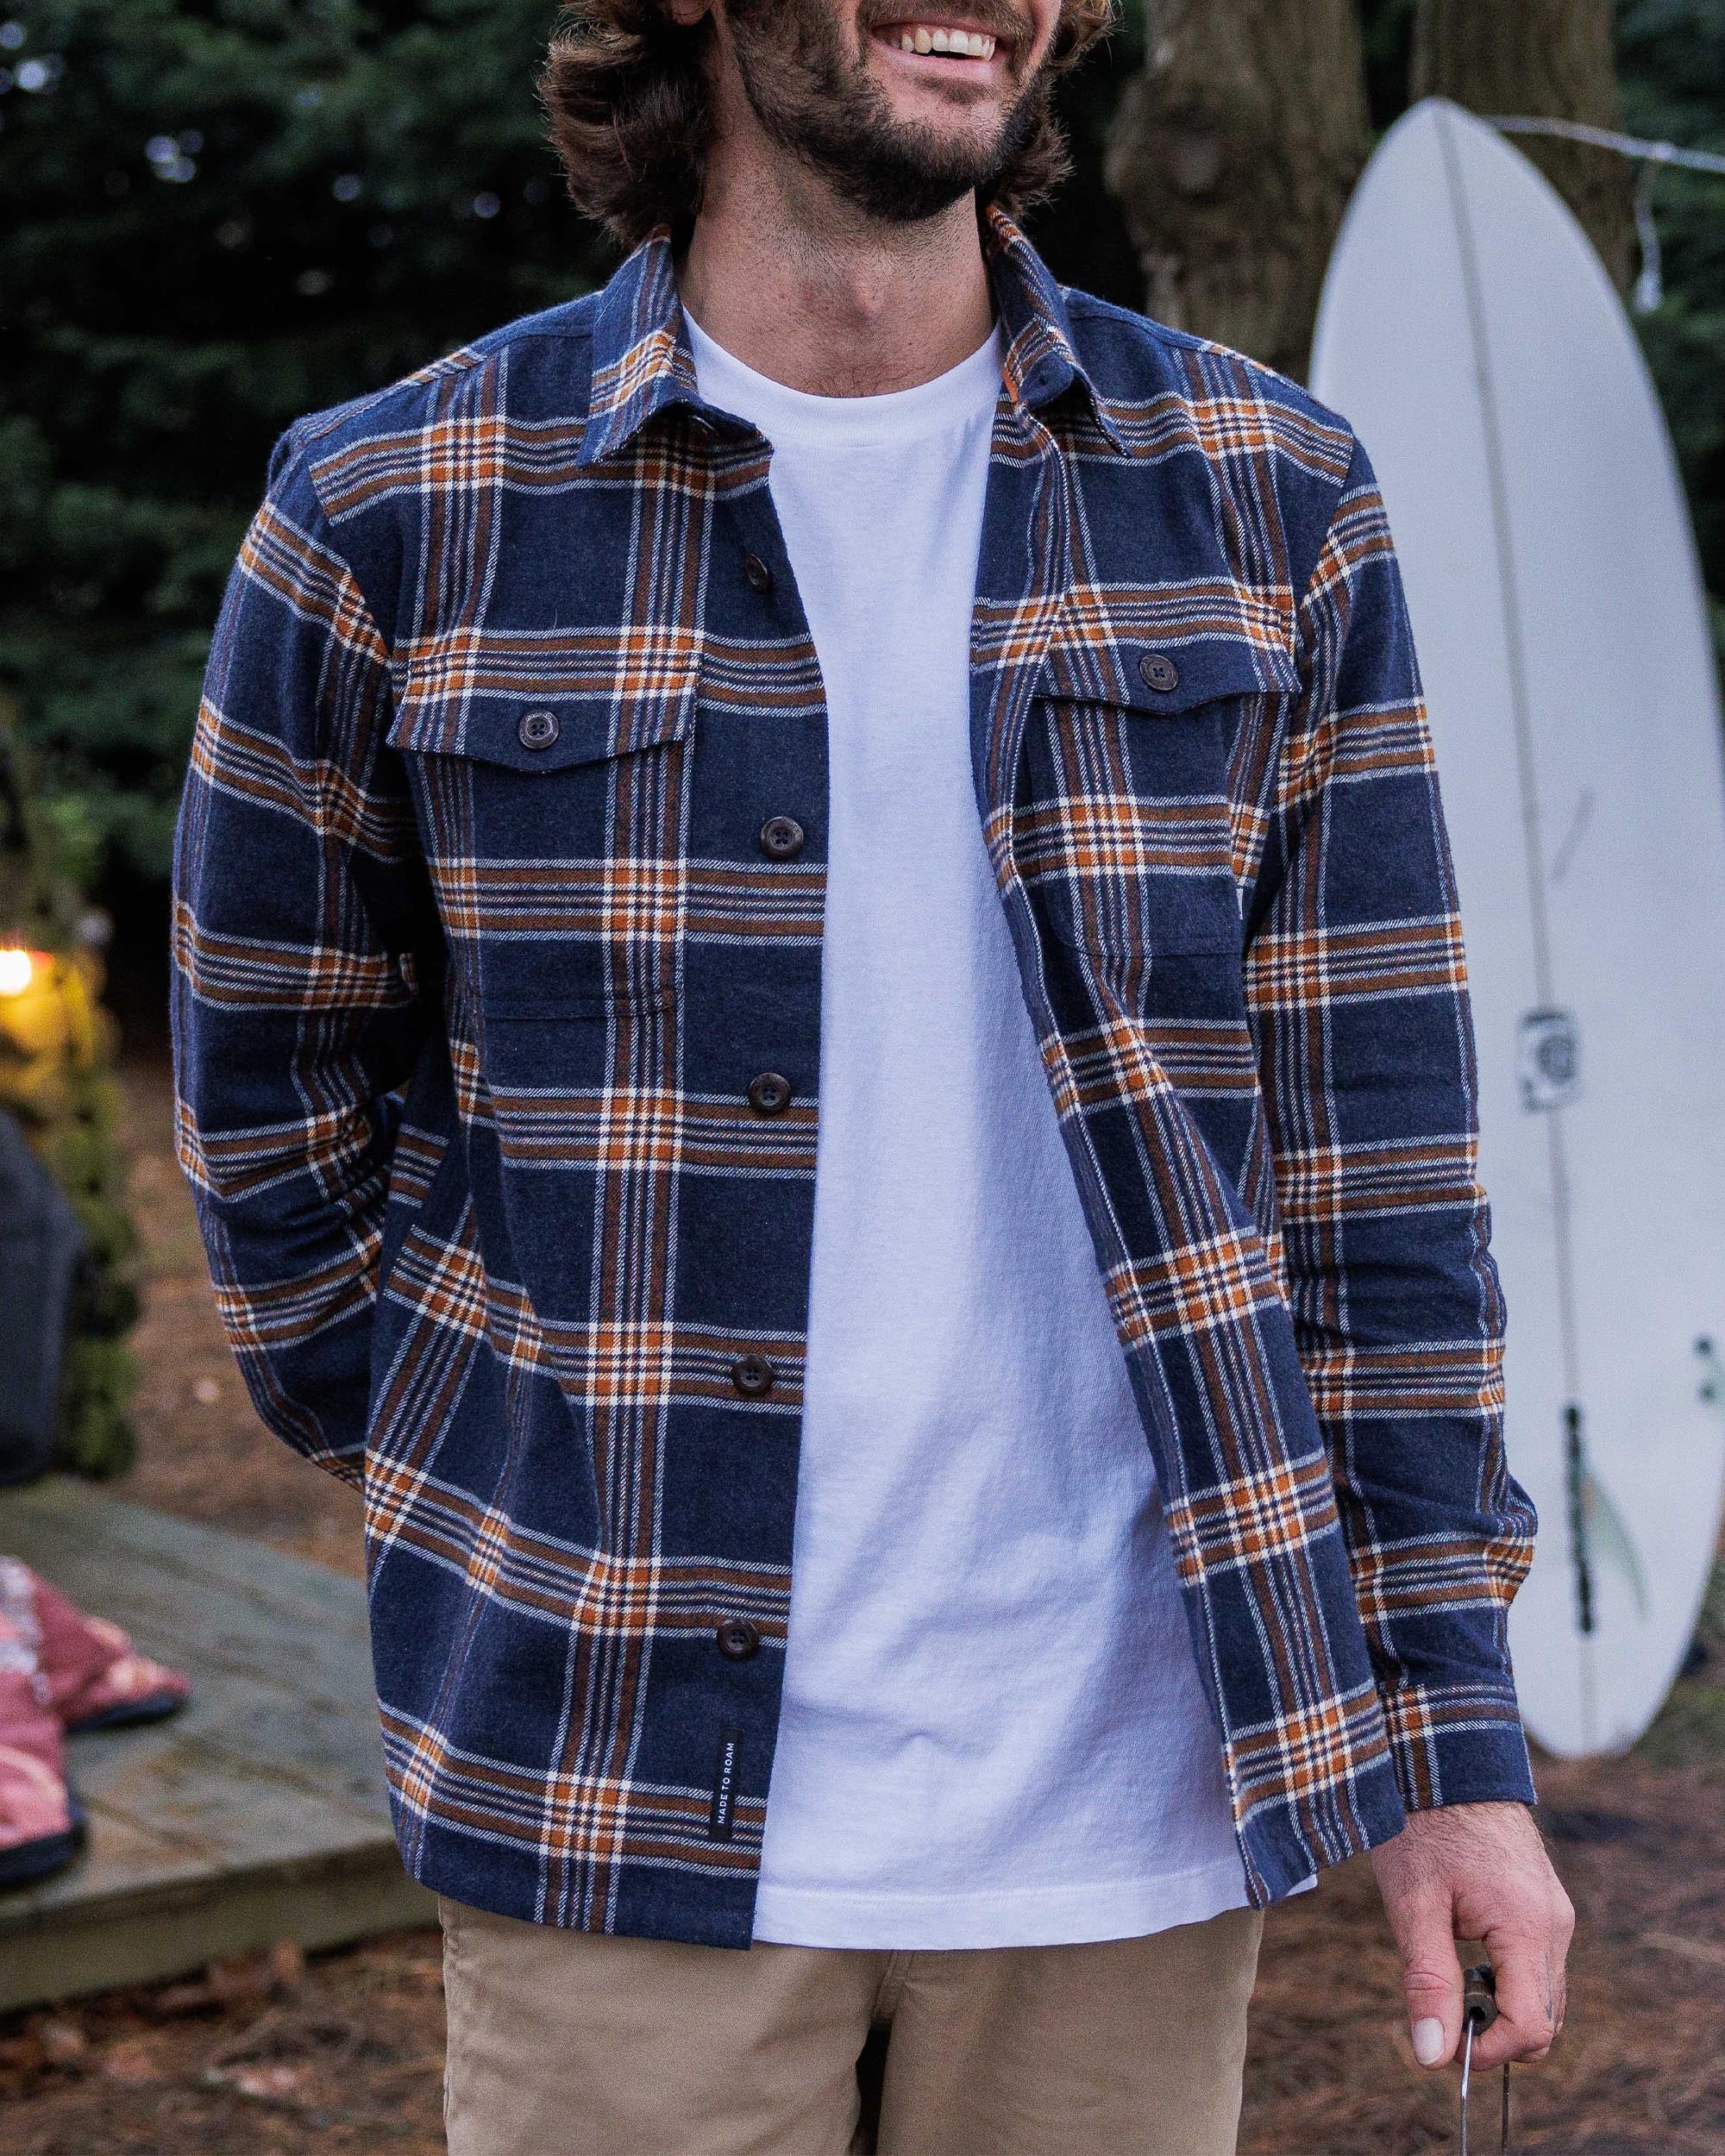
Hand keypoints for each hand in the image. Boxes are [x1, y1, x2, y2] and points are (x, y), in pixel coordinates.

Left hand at [1369, 1799, 1573, 2071]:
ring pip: (1544, 1995)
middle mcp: (1555, 1925)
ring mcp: (1555, 1913)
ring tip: (1446, 1972)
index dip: (1486, 2050)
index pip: (1530, 2025)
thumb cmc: (1423, 1822)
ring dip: (1501, 2006)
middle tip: (1440, 2009)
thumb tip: (1432, 2055)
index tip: (1442, 2044)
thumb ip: (1427, 1980)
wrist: (1445, 1757)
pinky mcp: (1546, 1904)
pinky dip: (1507, 1979)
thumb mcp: (1414, 1903)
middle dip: (1495, 2033)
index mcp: (1528, 1926)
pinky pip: (1538, 1965)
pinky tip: (1463, 1950)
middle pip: (1545, 2019)